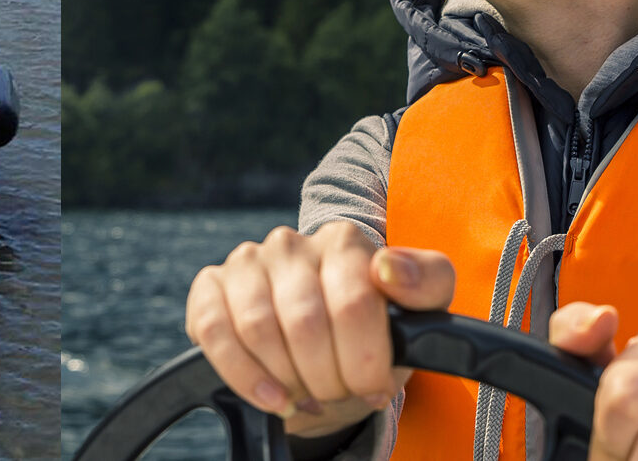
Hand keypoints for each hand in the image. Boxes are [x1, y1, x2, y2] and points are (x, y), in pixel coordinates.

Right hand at [185, 222, 456, 438]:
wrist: (328, 351)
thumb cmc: (373, 329)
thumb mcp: (418, 310)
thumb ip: (427, 281)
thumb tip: (389, 268)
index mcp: (343, 240)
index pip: (353, 303)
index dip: (365, 360)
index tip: (374, 387)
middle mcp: (290, 243)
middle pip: (305, 322)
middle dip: (327, 377)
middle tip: (339, 394)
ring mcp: (246, 262)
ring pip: (258, 328)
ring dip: (287, 379)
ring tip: (307, 396)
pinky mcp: (210, 287)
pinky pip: (214, 331)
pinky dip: (243, 375)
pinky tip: (270, 396)